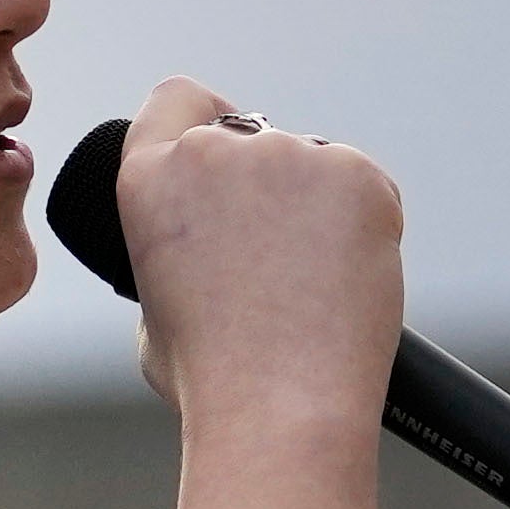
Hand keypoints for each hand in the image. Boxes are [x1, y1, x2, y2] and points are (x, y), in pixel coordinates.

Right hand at [114, 76, 401, 436]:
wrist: (280, 408)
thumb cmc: (211, 379)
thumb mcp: (153, 307)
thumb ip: (176, 248)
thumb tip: (215, 242)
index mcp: (150, 180)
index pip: (174, 101)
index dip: (196, 124)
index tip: (218, 158)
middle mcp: (217, 152)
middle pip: (247, 137)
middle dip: (259, 184)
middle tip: (268, 256)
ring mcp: (292, 155)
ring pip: (308, 165)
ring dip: (310, 207)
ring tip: (307, 285)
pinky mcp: (358, 174)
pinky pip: (359, 185)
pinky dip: (358, 224)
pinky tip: (342, 279)